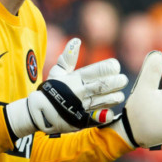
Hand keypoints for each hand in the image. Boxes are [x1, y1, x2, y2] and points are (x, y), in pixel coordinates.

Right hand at [5, 38, 127, 138]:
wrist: (39, 112)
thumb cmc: (52, 89)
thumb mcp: (57, 72)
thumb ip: (68, 57)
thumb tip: (76, 40)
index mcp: (75, 78)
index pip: (95, 70)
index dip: (108, 68)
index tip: (115, 66)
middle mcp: (79, 92)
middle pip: (102, 85)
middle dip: (116, 82)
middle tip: (123, 80)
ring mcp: (81, 107)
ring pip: (103, 100)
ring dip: (114, 97)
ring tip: (120, 94)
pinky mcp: (81, 120)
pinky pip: (97, 117)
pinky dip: (105, 114)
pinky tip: (111, 111)